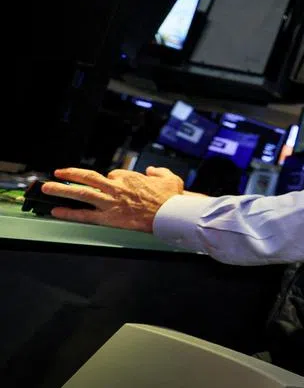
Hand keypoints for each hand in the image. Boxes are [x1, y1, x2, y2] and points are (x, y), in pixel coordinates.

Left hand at [41, 167, 185, 231]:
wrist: (170, 214)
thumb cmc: (171, 198)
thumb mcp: (170, 178)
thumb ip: (159, 171)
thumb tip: (152, 170)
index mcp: (129, 177)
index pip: (114, 174)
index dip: (112, 179)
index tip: (111, 183)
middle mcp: (116, 187)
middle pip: (88, 178)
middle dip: (70, 174)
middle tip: (58, 173)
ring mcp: (110, 202)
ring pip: (81, 193)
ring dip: (61, 190)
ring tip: (47, 187)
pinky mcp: (109, 217)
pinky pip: (84, 214)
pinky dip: (69, 213)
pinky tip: (57, 211)